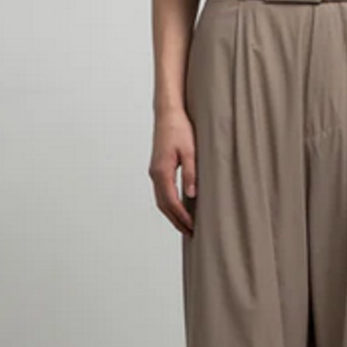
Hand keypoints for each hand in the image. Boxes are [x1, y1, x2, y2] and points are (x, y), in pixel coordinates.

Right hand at [150, 109, 196, 234]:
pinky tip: (179, 206)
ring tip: (185, 225)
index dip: (182, 217)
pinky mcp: (157, 168)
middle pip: (163, 205)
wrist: (168, 113)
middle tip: (190, 233)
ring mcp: (154, 171)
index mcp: (162, 171)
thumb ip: (191, 173)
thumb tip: (192, 195)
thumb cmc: (180, 128)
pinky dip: (169, 203)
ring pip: (161, 200)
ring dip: (172, 214)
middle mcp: (155, 174)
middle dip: (176, 220)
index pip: (171, 202)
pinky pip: (162, 191)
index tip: (192, 227)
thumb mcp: (190, 151)